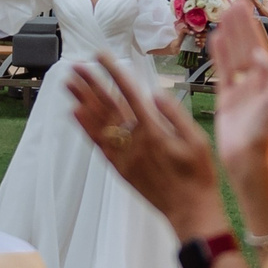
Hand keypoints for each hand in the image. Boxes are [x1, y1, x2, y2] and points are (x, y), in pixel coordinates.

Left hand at [64, 58, 226, 236]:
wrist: (189, 210)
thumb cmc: (199, 176)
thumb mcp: (198, 140)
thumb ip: (175, 115)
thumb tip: (155, 93)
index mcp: (154, 130)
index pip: (129, 93)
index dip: (114, 73)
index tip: (102, 56)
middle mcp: (134, 141)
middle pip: (108, 106)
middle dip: (91, 83)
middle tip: (76, 65)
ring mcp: (124, 155)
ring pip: (98, 123)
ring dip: (82, 101)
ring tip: (69, 84)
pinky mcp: (120, 168)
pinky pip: (98, 144)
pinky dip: (85, 128)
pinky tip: (75, 113)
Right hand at [208, 6, 267, 183]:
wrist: (248, 162)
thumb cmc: (265, 136)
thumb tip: (260, 52)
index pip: (260, 46)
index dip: (252, 26)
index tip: (246, 7)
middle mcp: (258, 81)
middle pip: (247, 45)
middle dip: (240, 25)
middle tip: (233, 2)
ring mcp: (242, 89)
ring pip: (234, 55)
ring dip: (229, 35)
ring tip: (223, 14)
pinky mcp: (228, 99)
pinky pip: (223, 71)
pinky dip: (219, 55)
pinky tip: (215, 39)